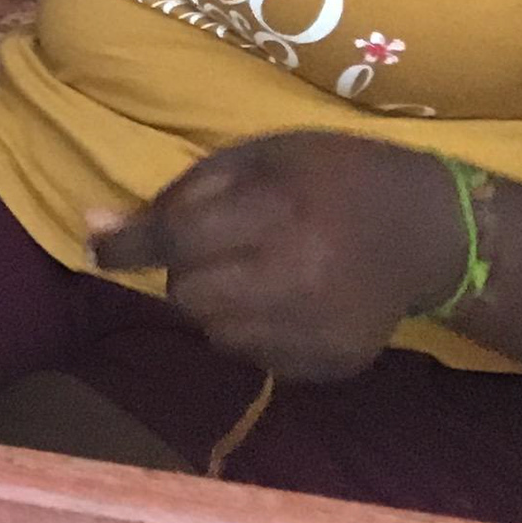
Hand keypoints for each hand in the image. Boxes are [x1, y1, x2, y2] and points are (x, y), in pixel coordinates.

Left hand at [87, 133, 472, 384]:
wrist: (429, 231)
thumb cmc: (332, 175)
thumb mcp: (258, 157)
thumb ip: (179, 193)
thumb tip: (92, 227)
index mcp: (279, 213)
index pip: (178, 240)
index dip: (130, 246)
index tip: (97, 250)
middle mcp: (296, 280)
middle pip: (190, 294)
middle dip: (186, 271)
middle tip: (216, 247)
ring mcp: (316, 331)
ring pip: (216, 334)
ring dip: (217, 305)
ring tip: (256, 272)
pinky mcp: (331, 365)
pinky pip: (256, 358)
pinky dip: (254, 332)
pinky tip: (287, 300)